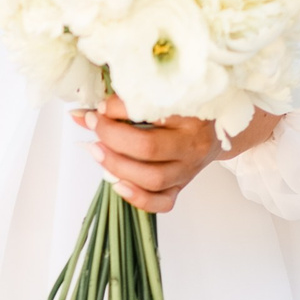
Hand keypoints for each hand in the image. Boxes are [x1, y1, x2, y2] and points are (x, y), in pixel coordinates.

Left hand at [72, 97, 279, 212]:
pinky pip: (163, 202)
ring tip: (96, 150)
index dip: (117, 109)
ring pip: (153, 178)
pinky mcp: (184, 186)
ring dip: (117, 166)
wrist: (219, 129)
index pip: (150, 112)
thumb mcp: (164, 97)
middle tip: (93, 125)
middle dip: (112, 138)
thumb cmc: (186, 109)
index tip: (100, 107)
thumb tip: (79, 113)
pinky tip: (117, 183)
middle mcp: (192, 143)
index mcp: (190, 113)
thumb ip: (126, 102)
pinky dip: (137, 198)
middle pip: (148, 148)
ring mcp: (189, 169)